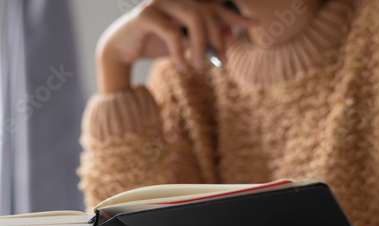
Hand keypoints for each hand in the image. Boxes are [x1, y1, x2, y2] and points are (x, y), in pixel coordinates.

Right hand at [97, 0, 256, 92]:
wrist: (122, 49)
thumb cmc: (155, 45)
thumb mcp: (185, 46)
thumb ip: (205, 40)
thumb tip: (230, 35)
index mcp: (185, 2)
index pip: (214, 6)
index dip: (236, 16)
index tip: (256, 25)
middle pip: (207, 13)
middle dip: (218, 39)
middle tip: (222, 63)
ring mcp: (160, 2)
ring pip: (193, 18)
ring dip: (201, 45)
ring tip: (200, 66)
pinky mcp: (146, 14)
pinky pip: (172, 32)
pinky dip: (181, 52)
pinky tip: (183, 67)